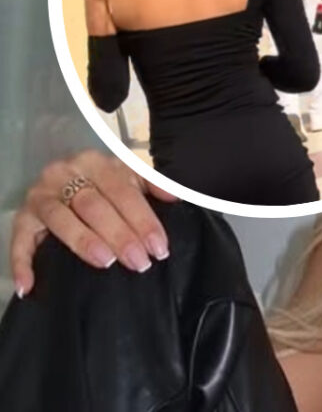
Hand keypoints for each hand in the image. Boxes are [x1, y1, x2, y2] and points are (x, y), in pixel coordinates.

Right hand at [9, 150, 176, 297]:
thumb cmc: (105, 185)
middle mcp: (65, 173)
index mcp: (97, 163)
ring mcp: (40, 194)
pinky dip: (22, 264)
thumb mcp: (129, 178)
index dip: (143, 220)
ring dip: (83, 242)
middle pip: (94, 206)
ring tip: (105, 262)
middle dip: (120, 235)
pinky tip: (30, 285)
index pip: (124, 192)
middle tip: (138, 262)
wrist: (64, 179)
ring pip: (61, 218)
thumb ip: (152, 185)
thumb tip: (176, 197)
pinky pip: (19, 241)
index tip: (159, 247)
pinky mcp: (21, 216)